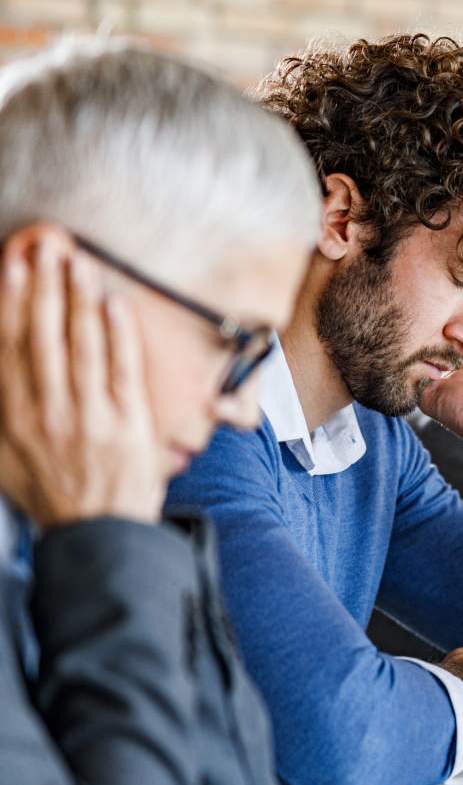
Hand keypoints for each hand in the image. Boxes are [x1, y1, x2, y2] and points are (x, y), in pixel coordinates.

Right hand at [0, 228, 160, 528]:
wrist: (98, 536)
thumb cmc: (54, 496)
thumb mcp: (5, 460)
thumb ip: (3, 415)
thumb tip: (1, 369)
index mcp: (14, 417)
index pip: (9, 347)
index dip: (10, 303)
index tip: (12, 266)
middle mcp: (47, 411)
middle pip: (43, 337)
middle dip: (44, 288)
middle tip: (47, 248)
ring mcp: (89, 416)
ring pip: (82, 347)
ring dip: (80, 301)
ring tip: (79, 264)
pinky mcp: (127, 423)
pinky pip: (122, 370)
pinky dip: (119, 334)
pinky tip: (116, 304)